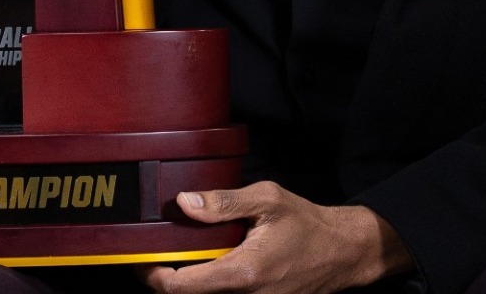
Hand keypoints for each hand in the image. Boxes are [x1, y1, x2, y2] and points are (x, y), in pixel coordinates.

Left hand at [139, 183, 413, 293]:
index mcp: (242, 272)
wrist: (343, 252)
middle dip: (166, 274)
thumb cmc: (308, 225)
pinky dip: (207, 281)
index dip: (152, 273)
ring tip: (183, 250)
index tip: (142, 256)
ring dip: (187, 279)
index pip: (178, 287)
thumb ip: (224, 202)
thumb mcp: (268, 200)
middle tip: (159, 248)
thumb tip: (183, 204)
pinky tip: (209, 259)